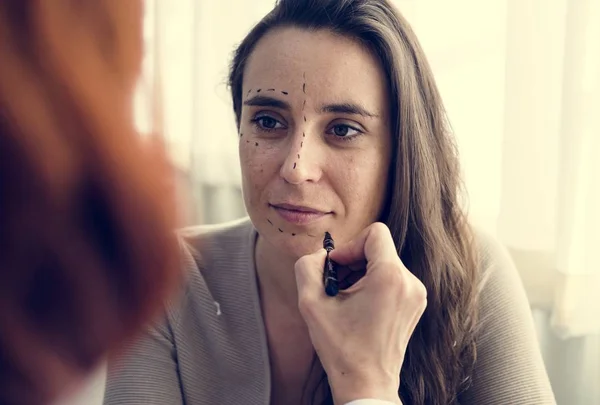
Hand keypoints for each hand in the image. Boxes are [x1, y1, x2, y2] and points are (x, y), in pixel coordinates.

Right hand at [294, 223, 426, 404]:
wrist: (367, 383)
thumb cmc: (342, 348)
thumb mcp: (311, 303)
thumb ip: (308, 267)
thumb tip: (320, 255)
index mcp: (390, 277)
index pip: (375, 233)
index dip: (349, 245)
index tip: (336, 267)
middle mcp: (410, 282)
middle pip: (380, 248)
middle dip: (353, 261)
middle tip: (336, 283)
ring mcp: (416, 295)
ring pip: (386, 263)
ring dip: (362, 273)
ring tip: (346, 297)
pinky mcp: (415, 305)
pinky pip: (393, 279)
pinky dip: (374, 284)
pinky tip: (359, 306)